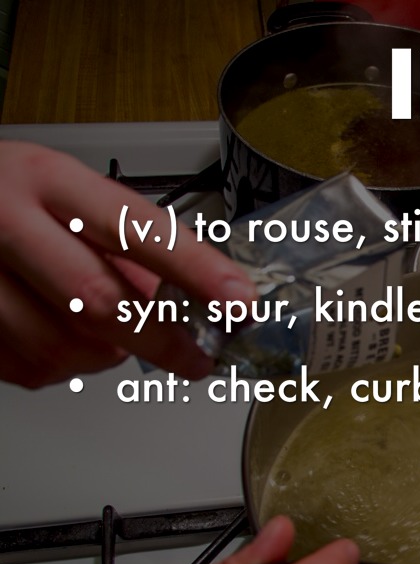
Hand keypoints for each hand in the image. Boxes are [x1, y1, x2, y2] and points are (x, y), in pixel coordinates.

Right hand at [0, 141, 255, 387]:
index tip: (239, 299)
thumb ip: (131, 242)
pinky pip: (30, 368)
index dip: (194, 269)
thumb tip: (196, 300)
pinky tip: (67, 338)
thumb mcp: (70, 195)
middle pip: (97, 297)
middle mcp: (5, 222)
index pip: (134, 227)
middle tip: (199, 357)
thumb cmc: (9, 196)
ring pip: (62, 344)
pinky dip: (64, 366)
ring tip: (113, 335)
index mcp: (47, 181)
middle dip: (161, 339)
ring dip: (106, 354)